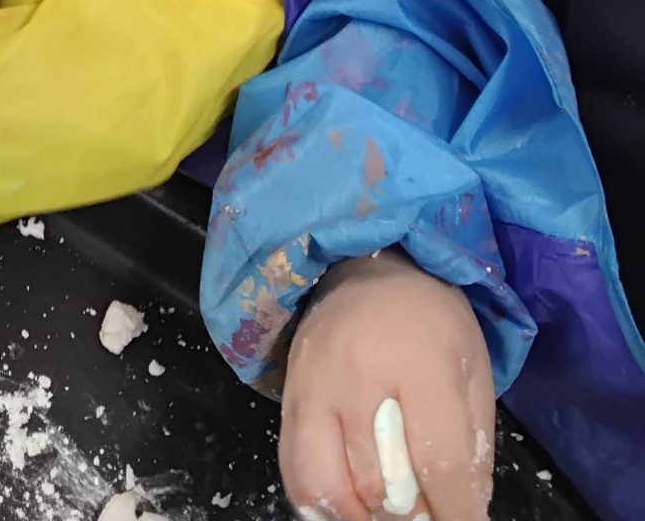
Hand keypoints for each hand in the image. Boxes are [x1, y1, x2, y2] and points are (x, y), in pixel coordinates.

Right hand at [280, 249, 494, 520]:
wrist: (364, 265)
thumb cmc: (429, 318)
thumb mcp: (471, 368)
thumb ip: (472, 443)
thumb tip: (464, 511)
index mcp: (420, 363)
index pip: (440, 465)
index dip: (458, 511)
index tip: (464, 519)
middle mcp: (359, 376)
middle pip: (382, 485)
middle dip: (412, 515)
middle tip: (426, 508)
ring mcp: (315, 387)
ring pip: (330, 487)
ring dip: (364, 514)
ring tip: (386, 508)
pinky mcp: (288, 396)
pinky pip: (294, 471)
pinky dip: (323, 501)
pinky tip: (349, 499)